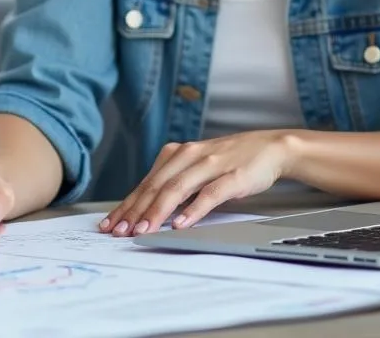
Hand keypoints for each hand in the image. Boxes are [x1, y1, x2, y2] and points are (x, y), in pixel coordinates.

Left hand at [100, 130, 297, 235]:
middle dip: (135, 210)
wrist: (269, 148)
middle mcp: (188, 156)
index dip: (127, 204)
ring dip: (157, 211)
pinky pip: (208, 194)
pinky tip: (181, 224)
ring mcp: (210, 165)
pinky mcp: (231, 176)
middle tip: (119, 231)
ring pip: (177, 189)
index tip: (110, 223)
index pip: (146, 183)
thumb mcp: (197, 168)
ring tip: (143, 229)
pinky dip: (193, 210)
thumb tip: (148, 210)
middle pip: (156, 186)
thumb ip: (176, 184)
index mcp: (177, 154)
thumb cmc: (229, 161)